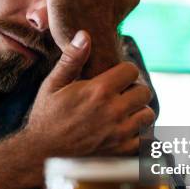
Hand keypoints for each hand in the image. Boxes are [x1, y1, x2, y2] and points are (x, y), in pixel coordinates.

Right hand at [24, 30, 155, 157]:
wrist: (41, 154)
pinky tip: (128, 131)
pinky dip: (141, 135)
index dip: (125, 71)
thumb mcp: (53, 84)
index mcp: (99, 90)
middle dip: (134, 90)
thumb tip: (85, 35)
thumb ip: (71, 59)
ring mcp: (119, 133)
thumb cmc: (46, 117)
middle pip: (144, 92)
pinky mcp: (120, 151)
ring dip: (139, 112)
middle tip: (122, 95)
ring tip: (125, 112)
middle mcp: (113, 110)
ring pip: (148, 115)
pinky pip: (145, 141)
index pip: (131, 71)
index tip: (117, 77)